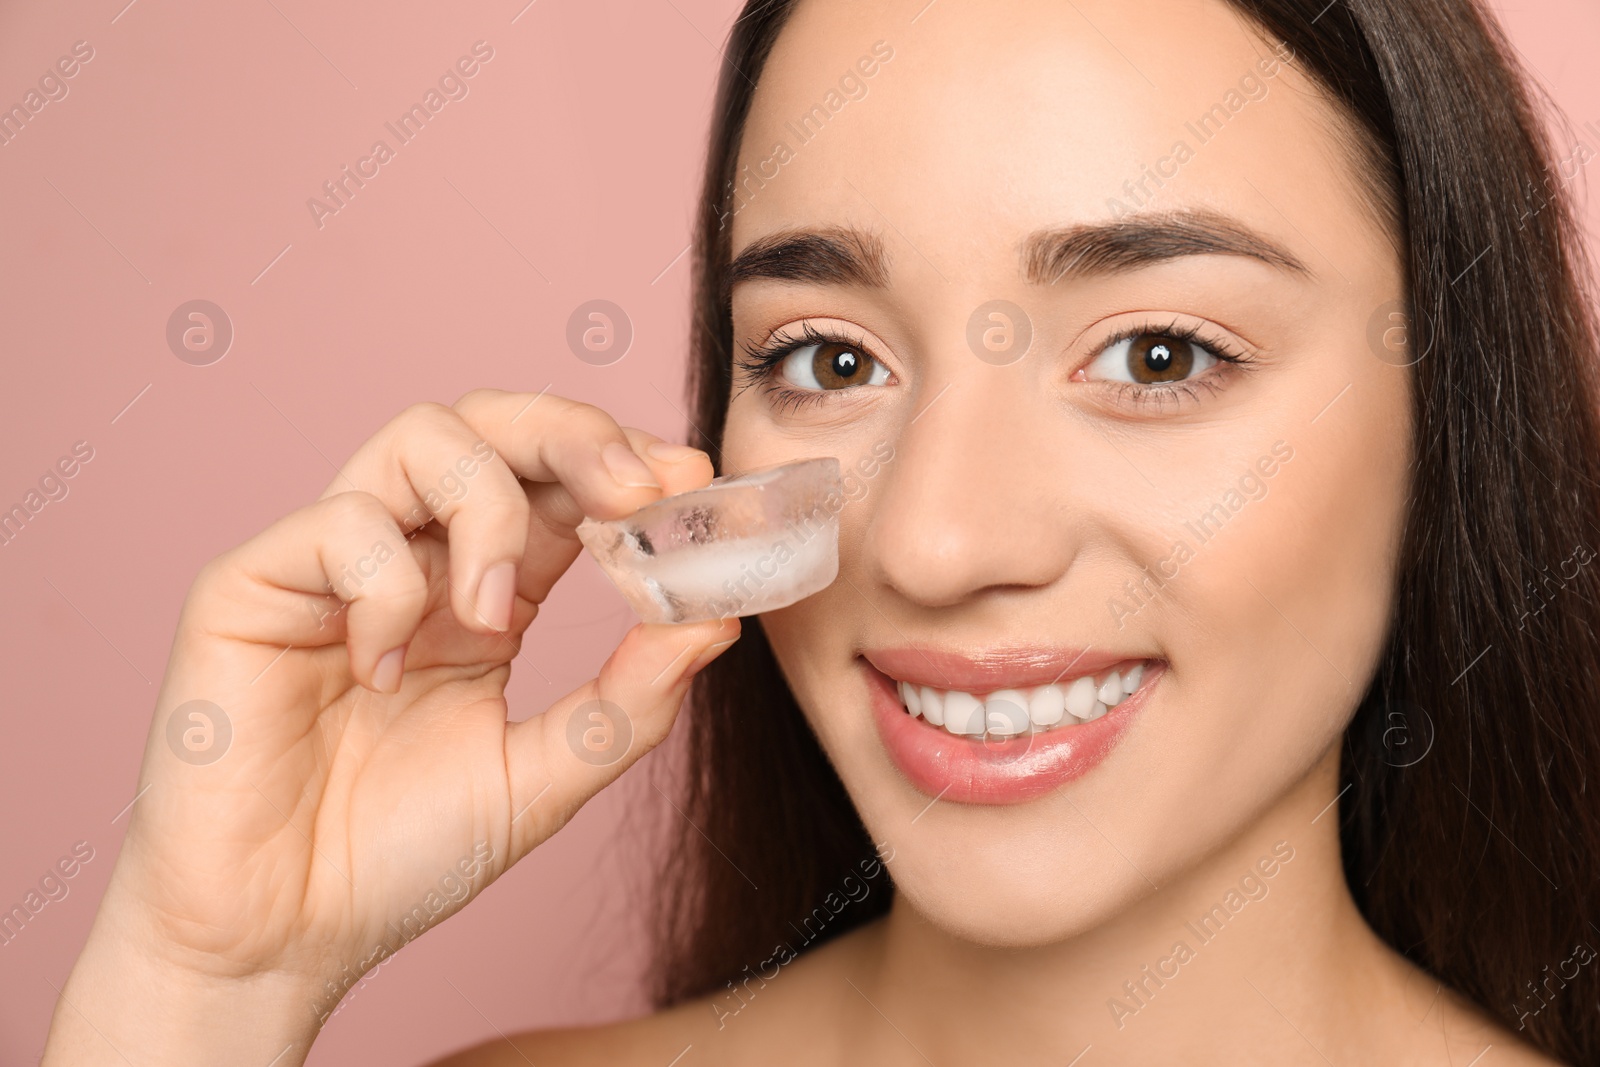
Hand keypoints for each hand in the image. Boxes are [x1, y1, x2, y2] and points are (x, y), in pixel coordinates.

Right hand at [43, 390, 739, 1065]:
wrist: (280, 941)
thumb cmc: (399, 857)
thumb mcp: (543, 777)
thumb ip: (628, 702)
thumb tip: (719, 621)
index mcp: (486, 588)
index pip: (560, 482)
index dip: (626, 464)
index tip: (691, 480)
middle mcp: (414, 556)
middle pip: (496, 424)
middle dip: (576, 436)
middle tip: (634, 491)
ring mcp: (333, 563)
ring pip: (419, 437)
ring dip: (486, 506)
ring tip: (496, 615)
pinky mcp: (252, 585)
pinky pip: (338, 525)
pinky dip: (386, 587)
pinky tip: (385, 672)